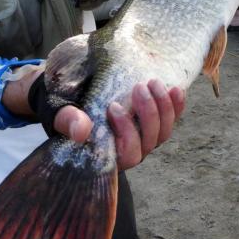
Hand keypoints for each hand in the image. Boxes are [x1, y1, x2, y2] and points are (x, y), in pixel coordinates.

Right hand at [54, 79, 185, 169]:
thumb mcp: (62, 115)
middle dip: (148, 113)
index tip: (113, 106)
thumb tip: (81, 131)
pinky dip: (176, 105)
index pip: (128, 153)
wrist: (71, 100)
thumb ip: (70, 122)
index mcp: (109, 156)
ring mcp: (144, 138)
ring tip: (153, 82)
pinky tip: (176, 89)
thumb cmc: (65, 112)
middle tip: (138, 87)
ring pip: (164, 131)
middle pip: (150, 141)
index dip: (126, 132)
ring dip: (163, 106)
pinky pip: (171, 119)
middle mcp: (131, 151)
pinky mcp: (153, 123)